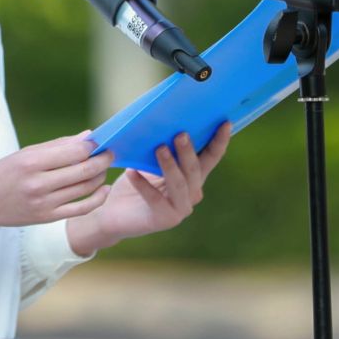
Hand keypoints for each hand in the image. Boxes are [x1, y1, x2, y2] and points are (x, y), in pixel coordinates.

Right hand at [0, 129, 113, 238]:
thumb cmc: (2, 173)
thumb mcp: (23, 154)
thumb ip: (57, 146)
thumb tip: (88, 137)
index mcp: (31, 162)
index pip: (74, 151)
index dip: (93, 145)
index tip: (102, 140)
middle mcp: (38, 184)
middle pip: (84, 169)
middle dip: (103, 159)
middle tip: (110, 152)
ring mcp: (44, 203)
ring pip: (85, 187)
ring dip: (100, 175)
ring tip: (101, 167)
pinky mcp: (48, 218)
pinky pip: (81, 209)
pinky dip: (97, 198)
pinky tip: (102, 189)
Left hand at [91, 121, 233, 243]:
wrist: (113, 212)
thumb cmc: (133, 181)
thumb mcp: (148, 160)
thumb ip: (161, 146)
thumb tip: (163, 119)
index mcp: (194, 176)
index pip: (211, 157)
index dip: (219, 141)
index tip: (225, 123)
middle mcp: (192, 193)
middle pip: (195, 170)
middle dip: (188, 152)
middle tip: (180, 134)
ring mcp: (181, 208)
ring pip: (179, 184)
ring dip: (170, 166)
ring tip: (159, 148)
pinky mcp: (165, 219)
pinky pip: (156, 199)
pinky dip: (144, 185)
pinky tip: (132, 172)